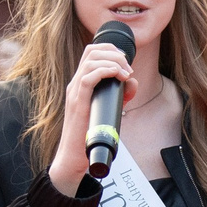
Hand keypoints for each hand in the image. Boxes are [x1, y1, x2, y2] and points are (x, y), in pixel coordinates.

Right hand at [49, 40, 135, 193]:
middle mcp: (75, 84)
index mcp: (81, 83)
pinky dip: (105, 71)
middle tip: (129, 68)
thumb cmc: (90, 135)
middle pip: (91, 51)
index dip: (111, 49)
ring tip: (126, 73)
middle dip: (115, 54)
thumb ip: (121, 94)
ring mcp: (75, 92)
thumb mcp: (110, 109)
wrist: (74, 156)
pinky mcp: (77, 103)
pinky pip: (87, 78)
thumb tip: (133, 82)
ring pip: (90, 61)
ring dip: (113, 62)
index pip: (92, 52)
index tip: (126, 62)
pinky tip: (118, 75)